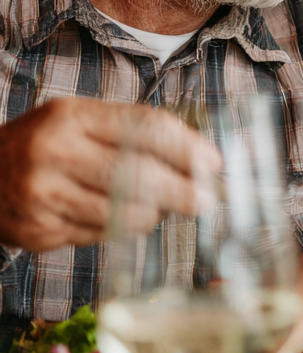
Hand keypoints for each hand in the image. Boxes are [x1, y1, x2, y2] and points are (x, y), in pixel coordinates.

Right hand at [0, 98, 219, 251]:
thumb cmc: (48, 143)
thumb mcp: (84, 121)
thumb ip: (136, 131)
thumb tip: (201, 156)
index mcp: (72, 117)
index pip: (143, 128)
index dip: (186, 148)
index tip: (214, 163)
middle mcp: (54, 153)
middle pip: (137, 176)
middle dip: (182, 191)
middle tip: (207, 200)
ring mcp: (43, 195)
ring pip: (124, 213)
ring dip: (153, 214)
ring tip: (159, 207)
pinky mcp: (38, 232)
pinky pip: (101, 236)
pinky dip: (120, 228)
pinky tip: (117, 216)